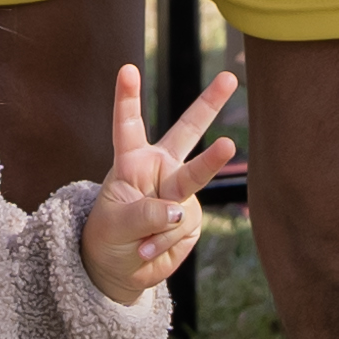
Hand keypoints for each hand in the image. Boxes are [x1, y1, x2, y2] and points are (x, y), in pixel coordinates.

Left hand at [81, 61, 240, 297]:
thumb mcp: (114, 224)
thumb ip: (143, 213)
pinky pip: (183, 226)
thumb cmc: (108, 237)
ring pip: (195, 177)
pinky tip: (148, 249)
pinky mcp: (190, 218)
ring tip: (228, 144)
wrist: (120, 268)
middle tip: (230, 77)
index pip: (129, 125)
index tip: (127, 69)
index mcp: (132, 160)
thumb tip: (179, 211)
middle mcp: (160, 168)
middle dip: (210, 103)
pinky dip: (164, 241)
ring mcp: (178, 191)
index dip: (127, 98)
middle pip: (188, 130)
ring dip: (210, 161)